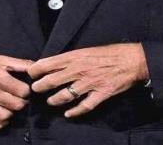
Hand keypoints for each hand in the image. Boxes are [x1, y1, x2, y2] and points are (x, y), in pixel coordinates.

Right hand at [0, 50, 32, 130]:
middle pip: (16, 105)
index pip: (22, 91)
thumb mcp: (0, 58)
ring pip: (3, 116)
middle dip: (22, 102)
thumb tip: (35, 67)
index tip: (26, 89)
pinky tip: (0, 119)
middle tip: (20, 98)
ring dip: (11, 113)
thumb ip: (19, 63)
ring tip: (10, 106)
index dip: (28, 91)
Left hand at [28, 43, 148, 117]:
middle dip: (40, 86)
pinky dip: (75, 112)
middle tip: (35, 90)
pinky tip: (69, 114)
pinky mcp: (100, 94)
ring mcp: (89, 83)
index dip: (36, 69)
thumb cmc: (110, 52)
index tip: (30, 73)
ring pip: (65, 95)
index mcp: (76, 56)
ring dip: (54, 100)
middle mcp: (79, 70)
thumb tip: (56, 63)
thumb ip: (72, 58)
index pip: (49, 63)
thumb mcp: (88, 49)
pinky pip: (84, 106)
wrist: (132, 59)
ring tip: (51, 101)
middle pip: (52, 81)